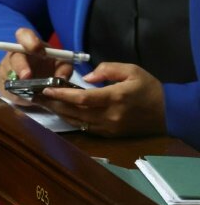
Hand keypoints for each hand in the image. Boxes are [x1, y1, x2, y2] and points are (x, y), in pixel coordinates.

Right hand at [0, 28, 72, 104]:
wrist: (36, 84)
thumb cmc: (48, 69)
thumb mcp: (60, 67)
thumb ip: (64, 69)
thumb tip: (61, 78)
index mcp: (29, 44)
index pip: (23, 34)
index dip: (29, 40)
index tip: (38, 50)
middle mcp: (15, 54)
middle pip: (14, 58)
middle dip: (20, 67)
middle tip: (27, 76)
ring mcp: (5, 68)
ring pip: (9, 75)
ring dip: (20, 85)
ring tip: (31, 93)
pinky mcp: (0, 82)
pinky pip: (6, 89)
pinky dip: (17, 94)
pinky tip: (25, 96)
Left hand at [35, 62, 166, 136]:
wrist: (167, 114)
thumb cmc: (149, 89)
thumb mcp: (133, 71)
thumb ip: (109, 69)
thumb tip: (87, 76)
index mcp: (115, 97)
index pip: (82, 98)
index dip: (62, 95)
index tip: (46, 89)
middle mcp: (108, 115)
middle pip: (74, 112)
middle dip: (53, 104)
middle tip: (36, 96)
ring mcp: (107, 128)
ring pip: (76, 121)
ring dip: (58, 113)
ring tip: (44, 104)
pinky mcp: (107, 135)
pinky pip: (84, 127)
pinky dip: (70, 120)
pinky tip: (61, 113)